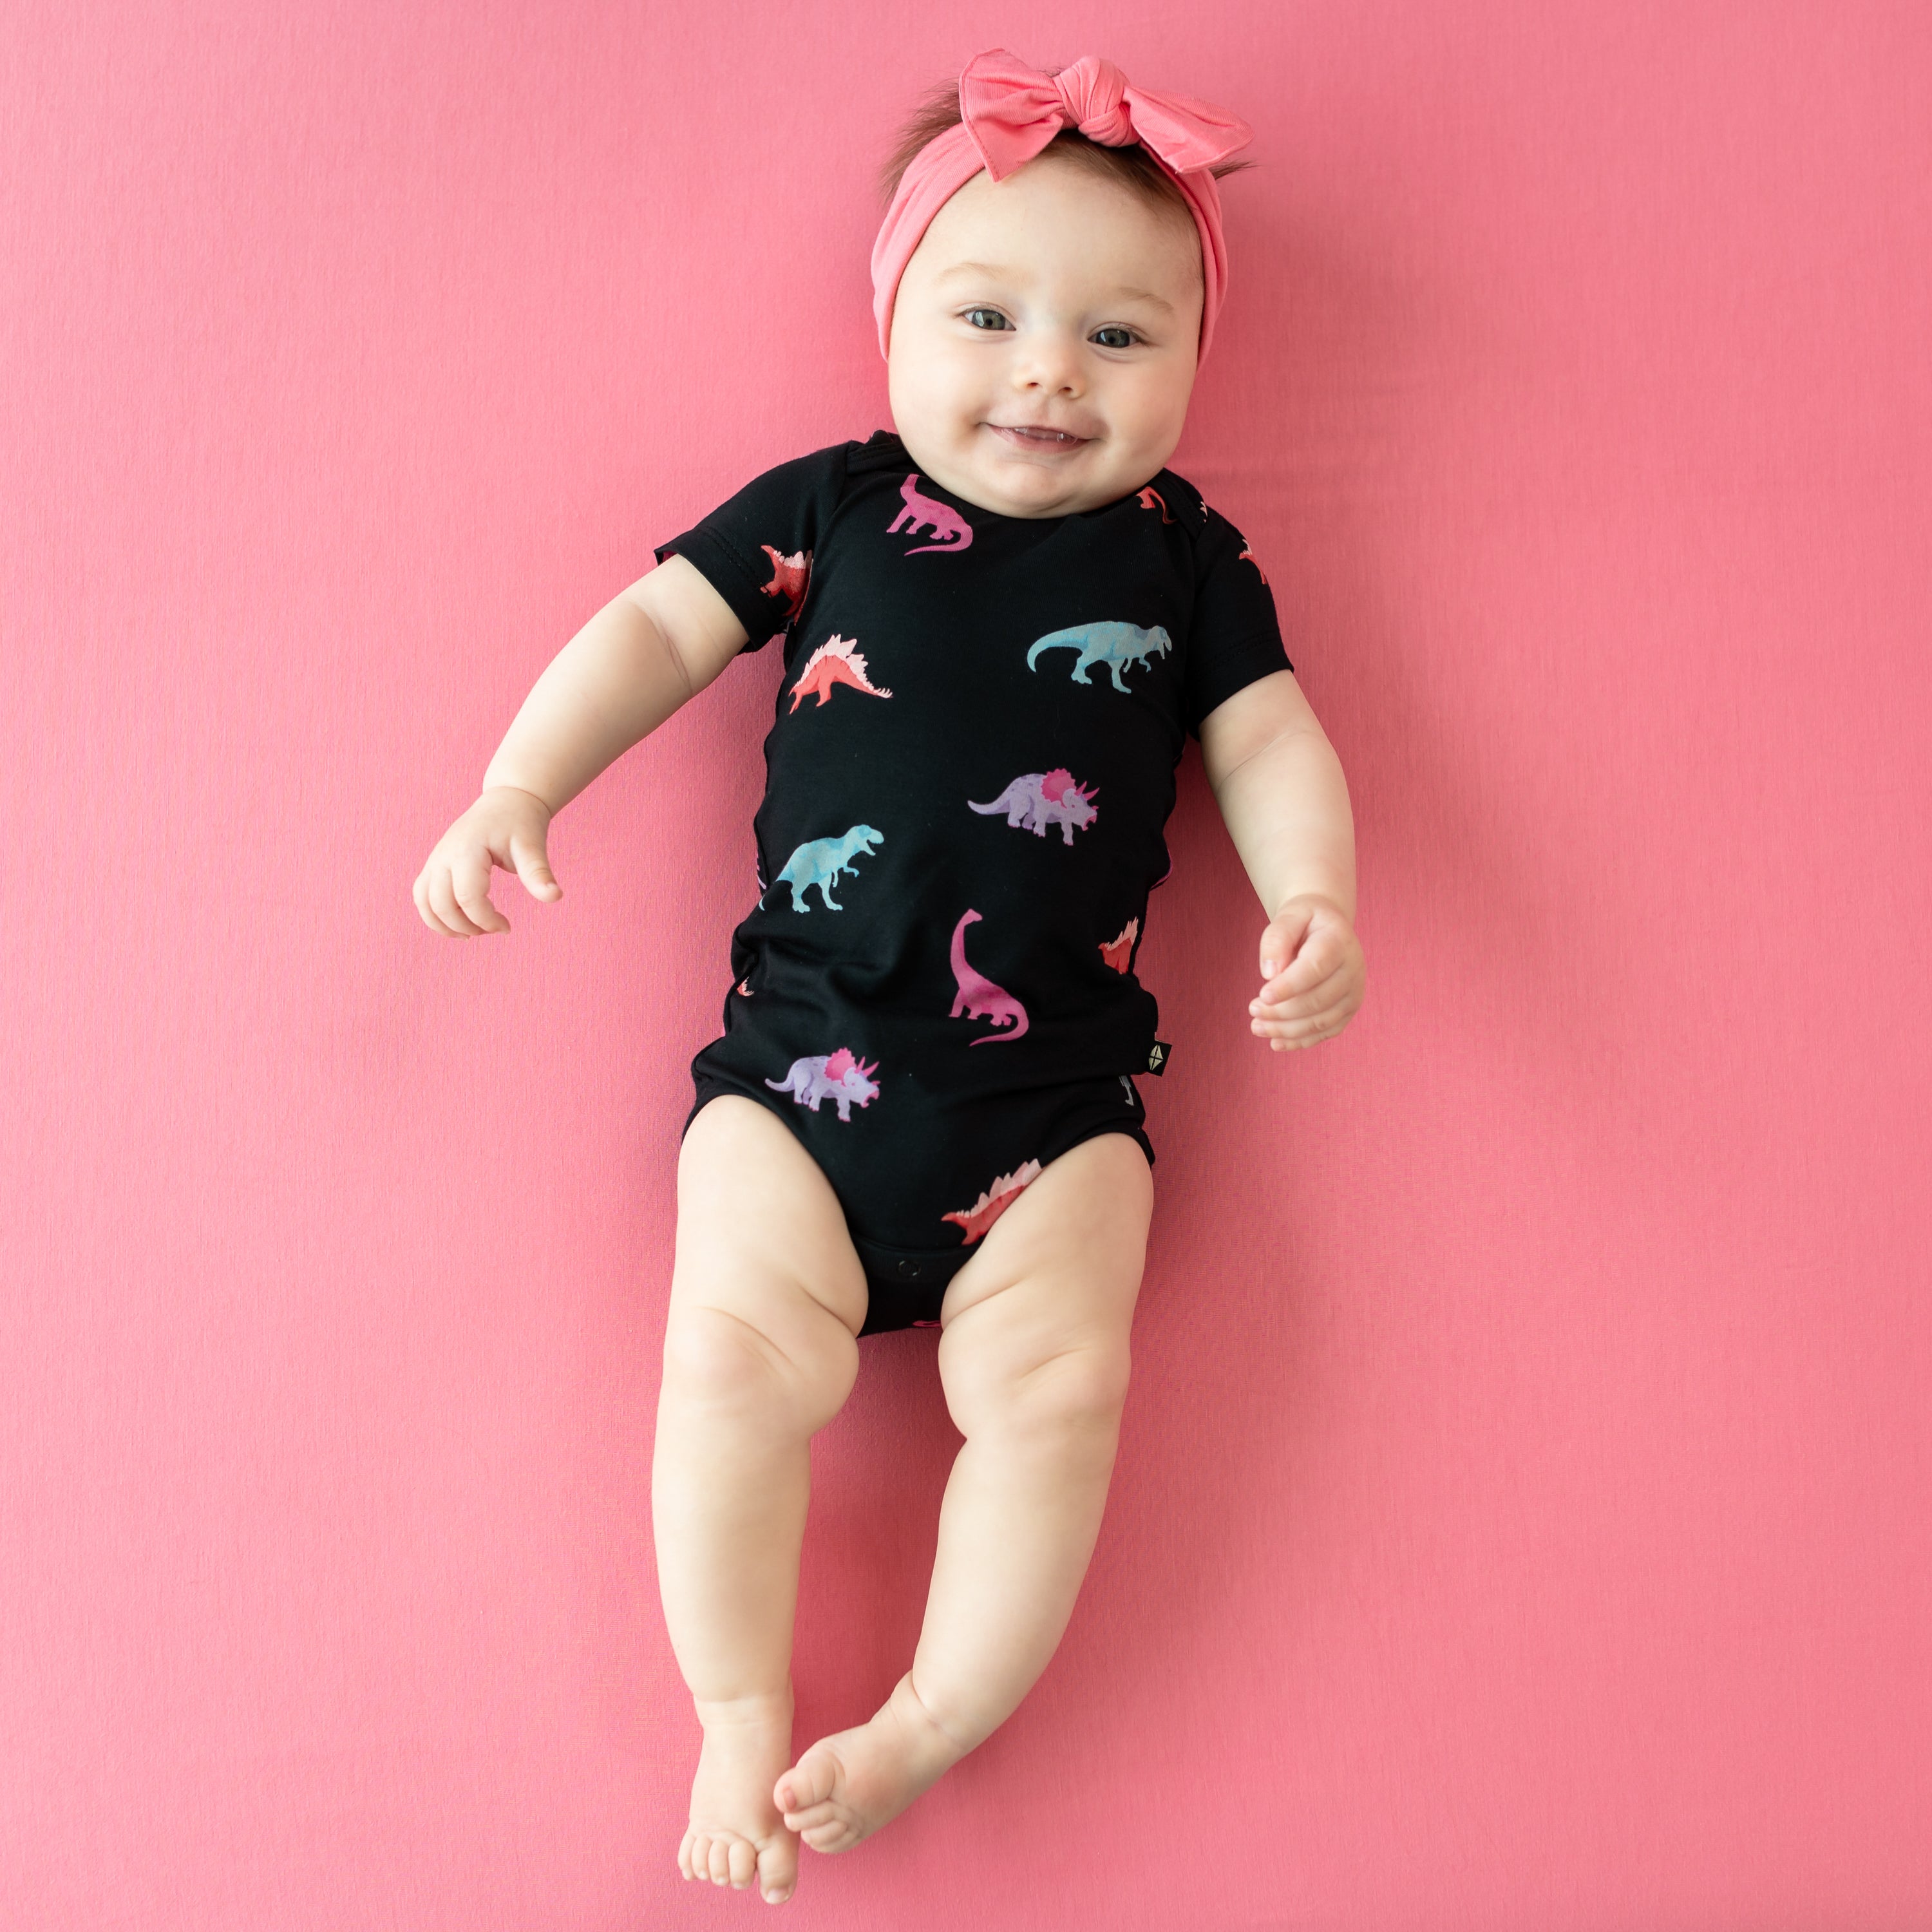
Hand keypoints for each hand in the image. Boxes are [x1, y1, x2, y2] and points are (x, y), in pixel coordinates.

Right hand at [412, 785, 560, 936]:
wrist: (505, 803)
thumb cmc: (519, 824)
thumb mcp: (532, 846)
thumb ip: (538, 873)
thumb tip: (555, 897)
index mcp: (468, 850)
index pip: (468, 897)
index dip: (486, 920)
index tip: (506, 927)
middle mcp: (444, 855)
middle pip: (441, 904)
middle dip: (467, 926)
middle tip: (493, 930)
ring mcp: (435, 859)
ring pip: (424, 902)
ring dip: (444, 925)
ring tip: (472, 933)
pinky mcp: (434, 864)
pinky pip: (422, 895)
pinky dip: (433, 915)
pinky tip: (457, 924)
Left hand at [1249, 894, 1363, 1050]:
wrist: (1328, 927)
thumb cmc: (1305, 920)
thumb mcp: (1289, 916)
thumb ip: (1276, 939)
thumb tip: (1269, 973)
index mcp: (1339, 941)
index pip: (1315, 968)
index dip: (1289, 986)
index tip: (1263, 996)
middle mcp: (1353, 969)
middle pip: (1317, 999)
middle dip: (1281, 1010)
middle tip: (1252, 1009)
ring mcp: (1354, 992)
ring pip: (1321, 1021)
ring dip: (1287, 1030)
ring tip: (1257, 1026)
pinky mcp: (1348, 1010)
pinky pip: (1326, 1032)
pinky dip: (1301, 1041)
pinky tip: (1276, 1042)